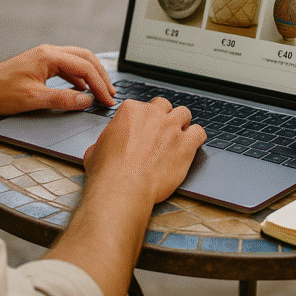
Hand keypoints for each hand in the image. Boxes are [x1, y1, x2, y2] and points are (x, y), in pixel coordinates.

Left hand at [0, 44, 115, 120]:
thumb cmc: (1, 92)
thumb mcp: (33, 98)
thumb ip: (62, 98)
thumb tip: (86, 100)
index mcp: (48, 56)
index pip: (84, 67)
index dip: (99, 84)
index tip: (107, 100)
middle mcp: (48, 52)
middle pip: (85, 58)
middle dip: (100, 76)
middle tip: (111, 94)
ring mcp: (45, 56)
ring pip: (77, 60)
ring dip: (91, 75)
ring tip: (101, 91)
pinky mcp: (41, 64)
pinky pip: (67, 66)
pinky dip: (79, 77)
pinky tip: (82, 89)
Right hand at [44, 97, 205, 295]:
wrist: (123, 189)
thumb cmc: (107, 172)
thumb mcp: (95, 148)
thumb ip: (107, 139)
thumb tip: (106, 144)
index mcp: (130, 110)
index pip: (142, 106)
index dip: (144, 121)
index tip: (143, 131)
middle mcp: (153, 114)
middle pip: (165, 106)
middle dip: (164, 117)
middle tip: (161, 133)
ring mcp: (171, 128)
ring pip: (185, 114)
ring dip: (182, 124)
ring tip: (178, 138)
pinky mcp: (186, 144)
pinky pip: (200, 132)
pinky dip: (197, 138)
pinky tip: (191, 146)